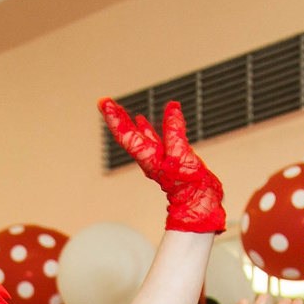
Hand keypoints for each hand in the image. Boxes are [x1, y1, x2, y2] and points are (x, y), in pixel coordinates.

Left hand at [100, 99, 224, 233]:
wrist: (198, 200)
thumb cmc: (188, 185)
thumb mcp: (181, 156)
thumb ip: (175, 132)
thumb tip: (172, 109)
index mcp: (148, 157)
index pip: (126, 135)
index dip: (115, 118)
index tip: (104, 103)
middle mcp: (148, 157)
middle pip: (127, 135)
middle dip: (116, 118)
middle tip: (104, 102)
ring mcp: (156, 158)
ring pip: (138, 136)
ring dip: (127, 122)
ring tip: (118, 108)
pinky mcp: (166, 158)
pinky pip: (152, 139)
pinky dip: (146, 128)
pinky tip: (143, 120)